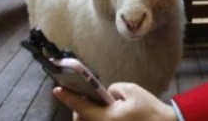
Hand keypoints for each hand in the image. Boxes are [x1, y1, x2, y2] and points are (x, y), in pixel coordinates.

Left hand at [53, 82, 177, 120]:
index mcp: (107, 118)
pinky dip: (97, 119)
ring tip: (92, 106)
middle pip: (82, 120)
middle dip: (79, 109)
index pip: (81, 106)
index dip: (68, 97)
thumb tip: (106, 94)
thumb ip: (113, 89)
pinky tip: (103, 113)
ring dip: (88, 116)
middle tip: (81, 98)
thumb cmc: (149, 109)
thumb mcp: (131, 90)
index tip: (57, 90)